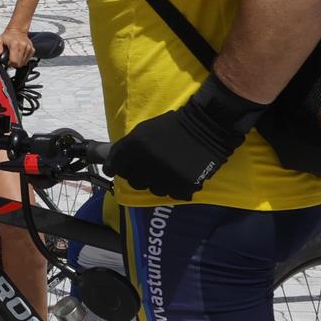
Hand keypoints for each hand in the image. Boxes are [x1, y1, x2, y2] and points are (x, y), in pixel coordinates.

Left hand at [0, 28, 33, 68]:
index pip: (14, 61)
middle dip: (14, 64)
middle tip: (10, 59)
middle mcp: (23, 46)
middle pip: (19, 63)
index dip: (10, 64)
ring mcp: (28, 48)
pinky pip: (28, 59)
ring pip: (24, 62)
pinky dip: (24, 59)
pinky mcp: (32, 49)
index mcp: (15, 44)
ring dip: (19, 62)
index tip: (8, 62)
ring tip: (15, 56)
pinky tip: (20, 55)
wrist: (17, 30)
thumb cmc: (8, 36)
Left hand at [108, 76, 265, 199]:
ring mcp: (166, 177)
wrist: (207, 126)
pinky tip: (179, 175)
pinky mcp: (184, 186)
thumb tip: (113, 163)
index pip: (114, 167)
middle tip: (148, 169)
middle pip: (133, 182)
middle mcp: (147, 165)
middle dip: (138, 176)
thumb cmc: (172, 126)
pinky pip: (172, 194)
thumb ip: (126, 148)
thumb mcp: (143, 131)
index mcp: (134, 148)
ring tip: (167, 171)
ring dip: (157, 182)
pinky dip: (175, 187)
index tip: (116, 170)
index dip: (114, 168)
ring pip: (153, 190)